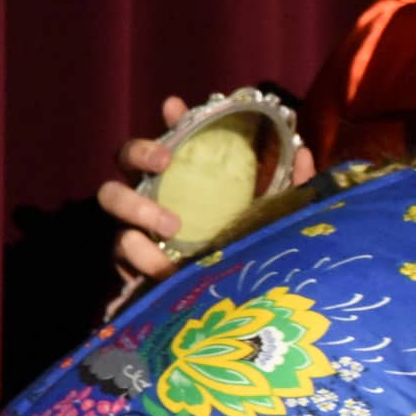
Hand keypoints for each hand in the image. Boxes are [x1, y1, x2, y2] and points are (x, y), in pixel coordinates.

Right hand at [95, 97, 316, 295]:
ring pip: (111, 198)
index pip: (173, 137)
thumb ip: (289, 187)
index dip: (172, 119)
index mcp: (186, 177)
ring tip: (173, 226)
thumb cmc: (243, 248)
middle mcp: (153, 193)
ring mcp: (134, 222)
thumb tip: (304, 152)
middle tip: (166, 162)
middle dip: (139, 150)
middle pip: (124, 156)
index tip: (175, 107)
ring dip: (137, 206)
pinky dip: (139, 257)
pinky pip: (119, 250)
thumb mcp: (272, 217)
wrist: (224, 308)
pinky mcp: (126, 260)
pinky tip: (164, 268)